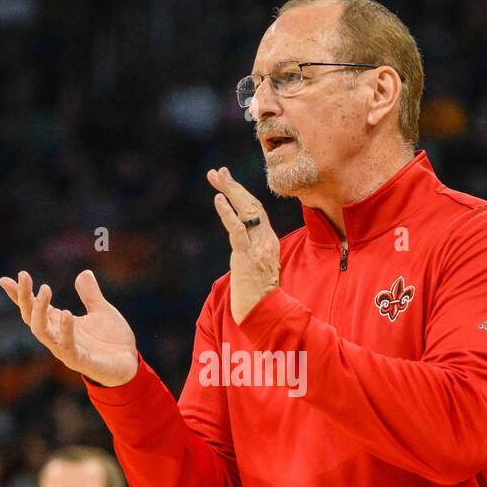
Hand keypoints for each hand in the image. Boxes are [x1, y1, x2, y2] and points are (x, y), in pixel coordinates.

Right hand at [0, 268, 138, 386]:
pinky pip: (67, 347)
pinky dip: (65, 331)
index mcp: (59, 324)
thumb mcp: (102, 311)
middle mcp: (58, 337)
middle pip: (31, 318)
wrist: (130, 364)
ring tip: (45, 290)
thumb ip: (91, 294)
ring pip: (42, 332)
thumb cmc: (112, 340)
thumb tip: (84, 273)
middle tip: (24, 277)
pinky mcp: (80, 361)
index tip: (5, 280)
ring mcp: (66, 350)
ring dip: (39, 311)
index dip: (19, 295)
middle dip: (25, 298)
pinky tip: (66, 314)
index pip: (33, 308)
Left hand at [207, 166, 280, 323]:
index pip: (256, 211)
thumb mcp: (256, 269)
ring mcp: (259, 247)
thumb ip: (251, 254)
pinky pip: (237, 229)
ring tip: (217, 177)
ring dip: (230, 191)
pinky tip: (218, 198)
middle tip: (218, 171)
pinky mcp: (248, 256)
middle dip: (234, 186)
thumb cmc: (258, 298)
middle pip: (252, 205)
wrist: (265, 315)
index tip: (226, 181)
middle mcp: (267, 240)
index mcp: (269, 242)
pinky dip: (228, 212)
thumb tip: (241, 247)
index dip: (241, 194)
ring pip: (246, 211)